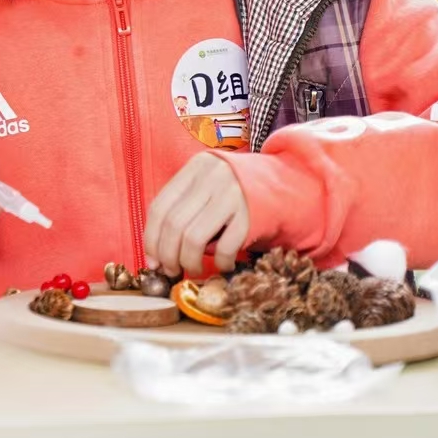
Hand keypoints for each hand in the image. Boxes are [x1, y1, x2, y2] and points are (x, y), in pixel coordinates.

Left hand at [144, 152, 249, 277]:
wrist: (286, 183)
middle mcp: (212, 176)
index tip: (153, 261)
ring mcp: (233, 194)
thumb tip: (157, 254)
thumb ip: (184, 208)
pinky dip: (219, 262)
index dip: (151, 239)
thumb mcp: (208, 185)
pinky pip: (225, 247)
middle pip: (174, 224)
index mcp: (196, 167)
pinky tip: (223, 265)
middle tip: (172, 270)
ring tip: (194, 269)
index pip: (160, 206)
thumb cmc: (237, 192)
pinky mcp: (252, 214)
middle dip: (168, 255)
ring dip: (189, 262)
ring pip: (193, 238)